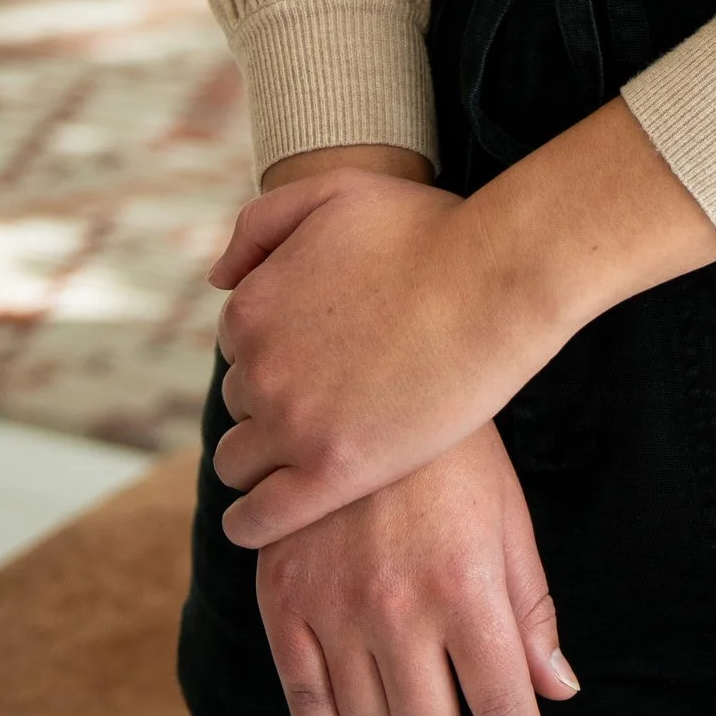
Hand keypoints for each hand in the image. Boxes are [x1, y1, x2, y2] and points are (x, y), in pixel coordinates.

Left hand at [210, 98, 715, 549]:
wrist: (496, 280)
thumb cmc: (429, 232)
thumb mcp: (333, 193)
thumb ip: (261, 224)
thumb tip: (219, 279)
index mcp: (251, 307)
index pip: (238, 347)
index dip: (278, 351)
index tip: (318, 357)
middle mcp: (258, 369)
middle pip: (241, 402)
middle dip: (274, 401)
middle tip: (329, 402)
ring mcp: (292, 425)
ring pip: (240, 461)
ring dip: (262, 459)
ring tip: (306, 456)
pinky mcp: (329, 475)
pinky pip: (258, 520)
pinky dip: (250, 523)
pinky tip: (262, 520)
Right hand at [255, 423, 577, 715]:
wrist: (362, 379)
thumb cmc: (454, 452)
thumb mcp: (508, 518)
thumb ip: (530, 610)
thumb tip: (559, 691)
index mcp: (466, 586)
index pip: (502, 705)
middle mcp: (398, 608)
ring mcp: (334, 608)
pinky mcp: (284, 601)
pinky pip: (304, 702)